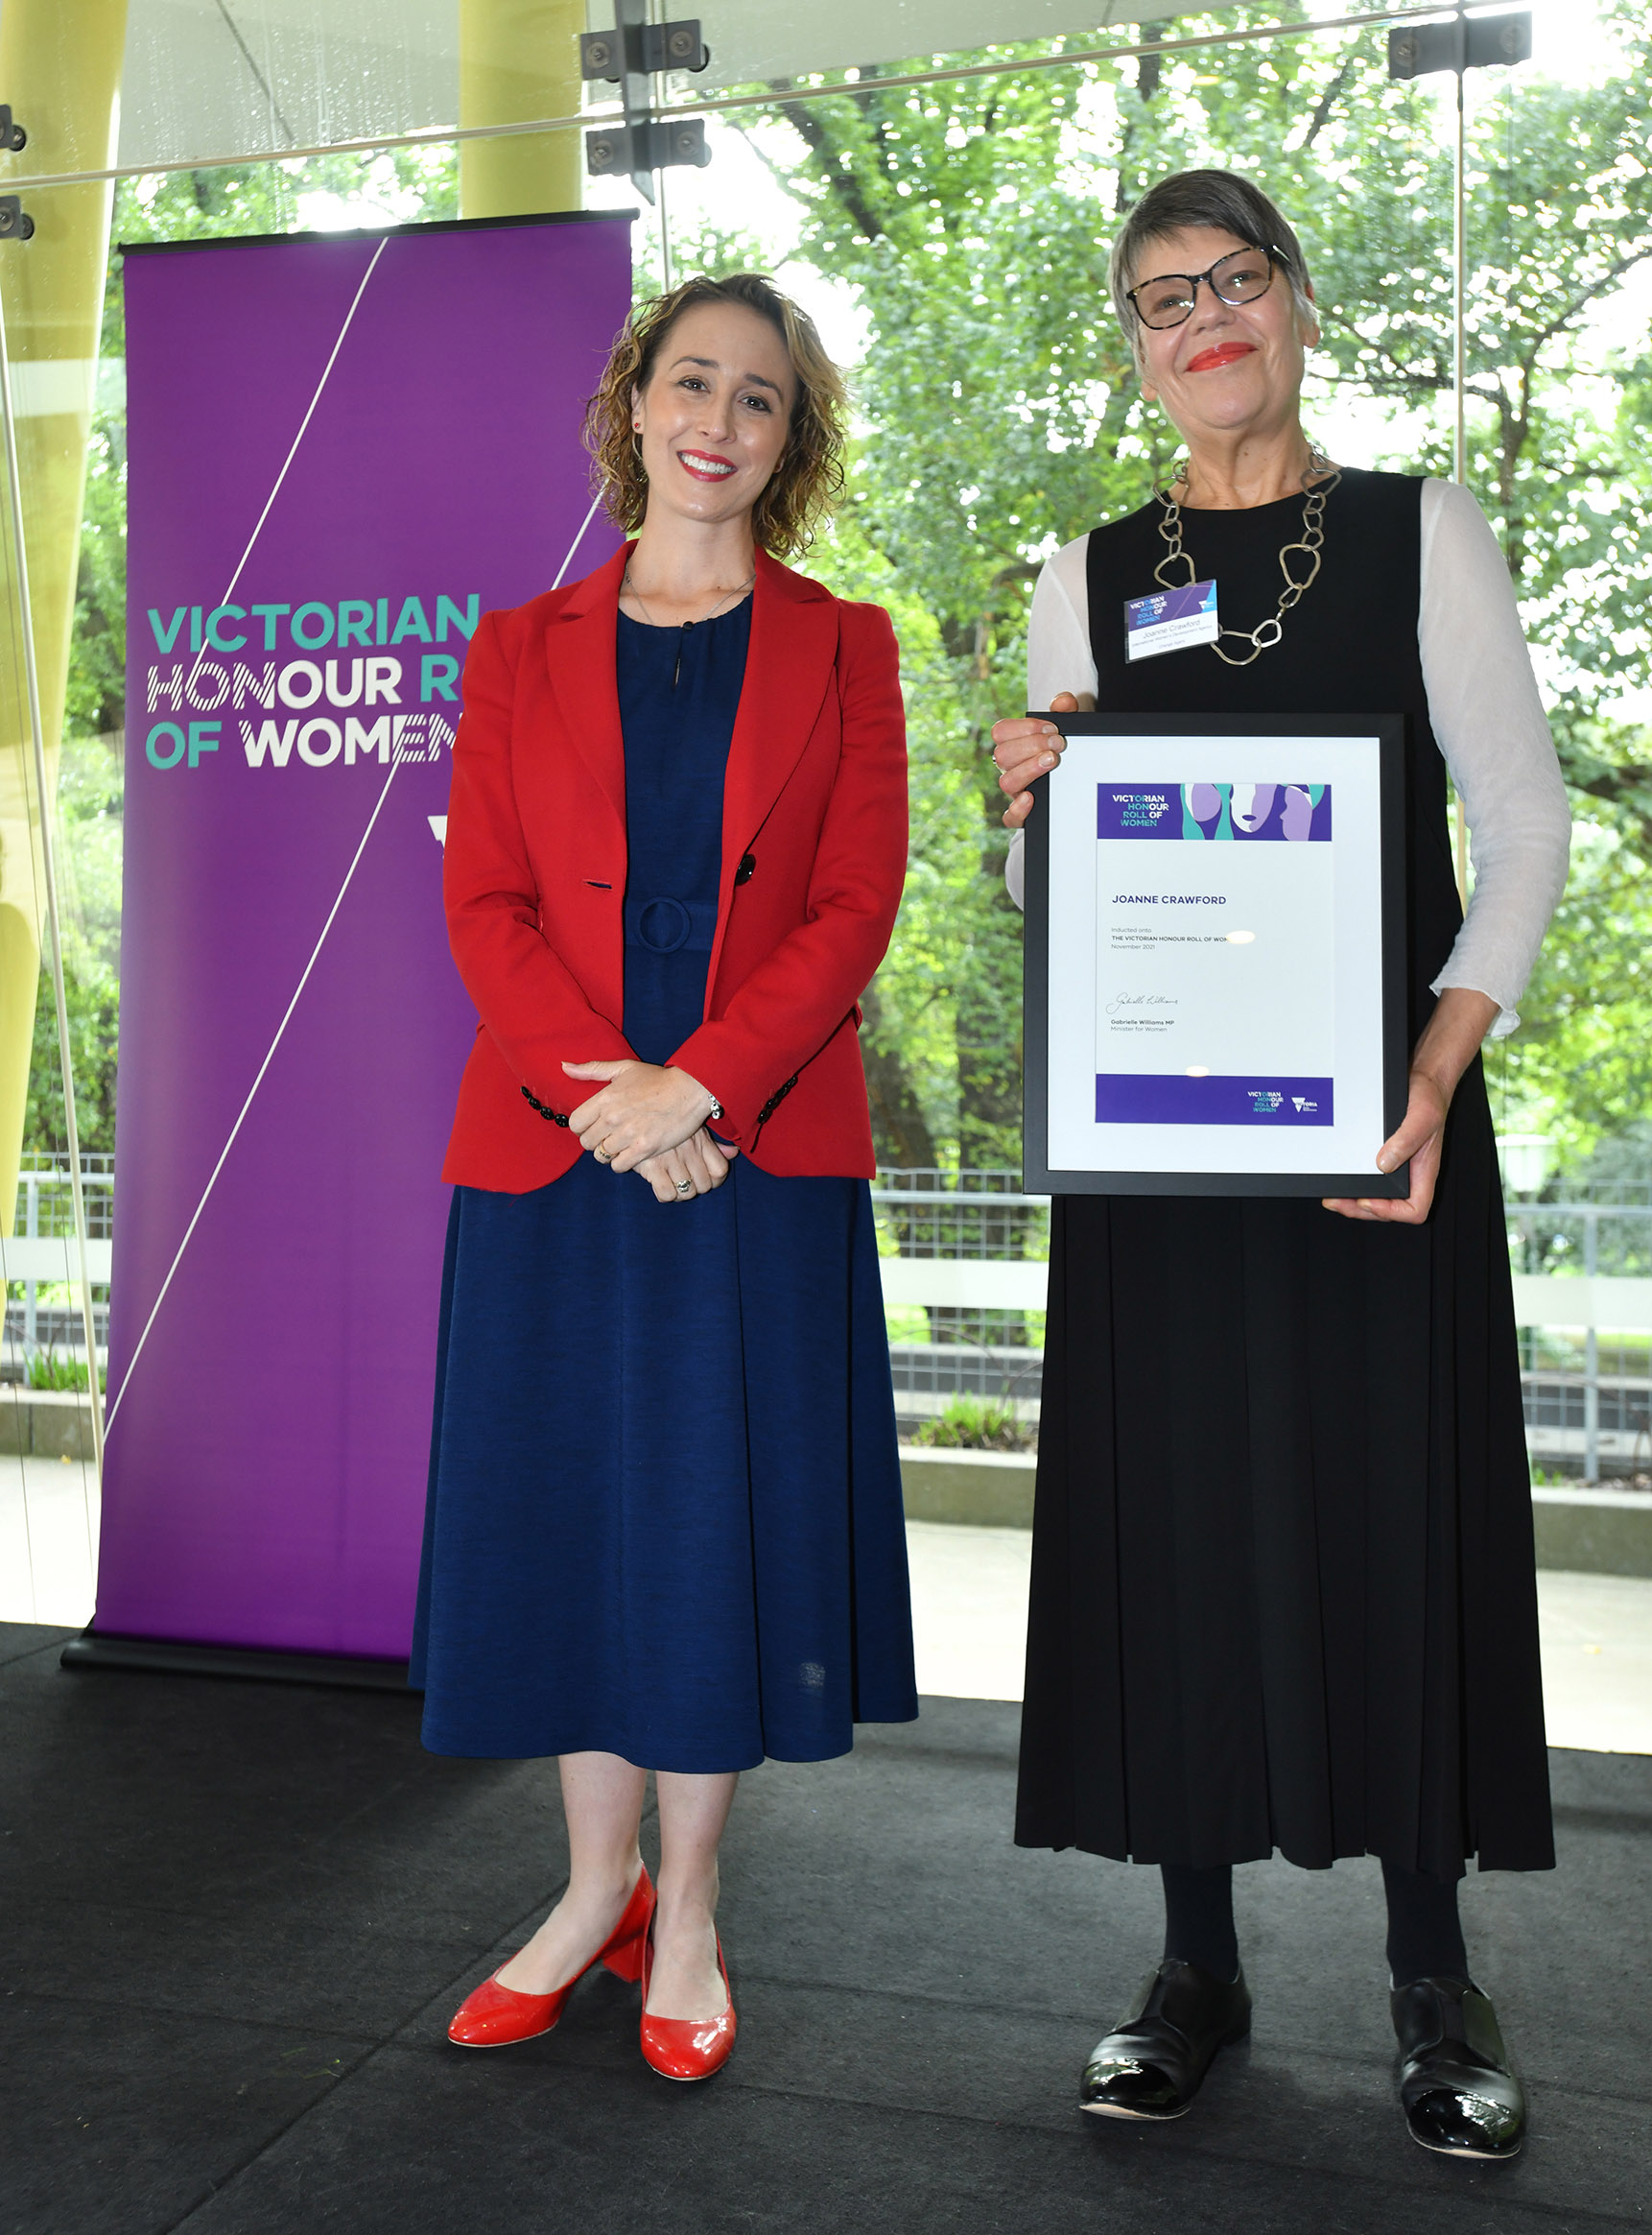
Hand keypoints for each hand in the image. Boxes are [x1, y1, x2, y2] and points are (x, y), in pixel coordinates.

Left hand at [564, 1059, 714, 1170]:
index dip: (582, 1127)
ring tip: (621, 1145)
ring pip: (601, 1156)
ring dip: (609, 1153)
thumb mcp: (624, 1068)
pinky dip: (622, 1163)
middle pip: (586, 1143)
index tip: (594, 1126)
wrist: (690, 1090)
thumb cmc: (658, 1079)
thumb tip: (564, 1067)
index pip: (575, 1124)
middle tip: (609, 1137)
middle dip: (595, 1141)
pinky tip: (631, 1153)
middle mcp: (612, 1117)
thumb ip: (592, 1069)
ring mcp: (628, 1134)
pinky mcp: (644, 1148)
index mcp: (605, 1098)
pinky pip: (619, 1166)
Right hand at [635, 1126, 738, 1203]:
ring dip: (680, 1194)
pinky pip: (667, 1194)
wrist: (630, 1113)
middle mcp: (688, 1149)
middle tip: (684, 1182)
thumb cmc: (663, 1121)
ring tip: (672, 1184)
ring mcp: (671, 1158)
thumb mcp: (690, 1127)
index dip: (716, 1181)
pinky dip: (665, 1194)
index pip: (721, 1170)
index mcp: (700, 1139)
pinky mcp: (652, 1166)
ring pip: (687, 1192)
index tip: (706, 1180)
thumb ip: (712, 1145)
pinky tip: (659, 1184)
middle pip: (705, 1185)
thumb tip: (734, 1152)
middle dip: (696, 1188)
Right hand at [993, 692, 1080, 828]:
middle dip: (1031, 746)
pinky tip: (1032, 798)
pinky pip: (1009, 817)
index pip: (1001, 732)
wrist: (1080, 783)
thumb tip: (1063, 702)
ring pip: (1005, 782)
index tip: (1052, 728)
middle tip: (1058, 744)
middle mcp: (1010, 768)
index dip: (1025, 727)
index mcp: (1014, 745)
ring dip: (1028, 769)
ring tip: (1052, 762)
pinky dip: (1018, 809)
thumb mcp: (1069, 731)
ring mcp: (1016, 791)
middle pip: (1001, 755)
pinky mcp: (1024, 815)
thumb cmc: (1067, 753)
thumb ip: (1066, 712)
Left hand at [1322, 1071, 1448, 1224]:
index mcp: (1423, 1171)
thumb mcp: (1423, 1117)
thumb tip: (1384, 1163)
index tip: (1369, 1200)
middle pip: (1388, 1209)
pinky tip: (1341, 1179)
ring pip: (1376, 1197)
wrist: (1422, 1080)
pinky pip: (1369, 1178)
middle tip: (1337, 1202)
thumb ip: (1406, 1140)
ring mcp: (1396, 1166)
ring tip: (1334, 1197)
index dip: (1391, 1212)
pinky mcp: (1383, 1156)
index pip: (1414, 1209)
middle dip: (1360, 1210)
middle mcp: (1409, 1173)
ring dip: (1353, 1202)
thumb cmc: (1430, 1099)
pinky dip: (1354, 1183)